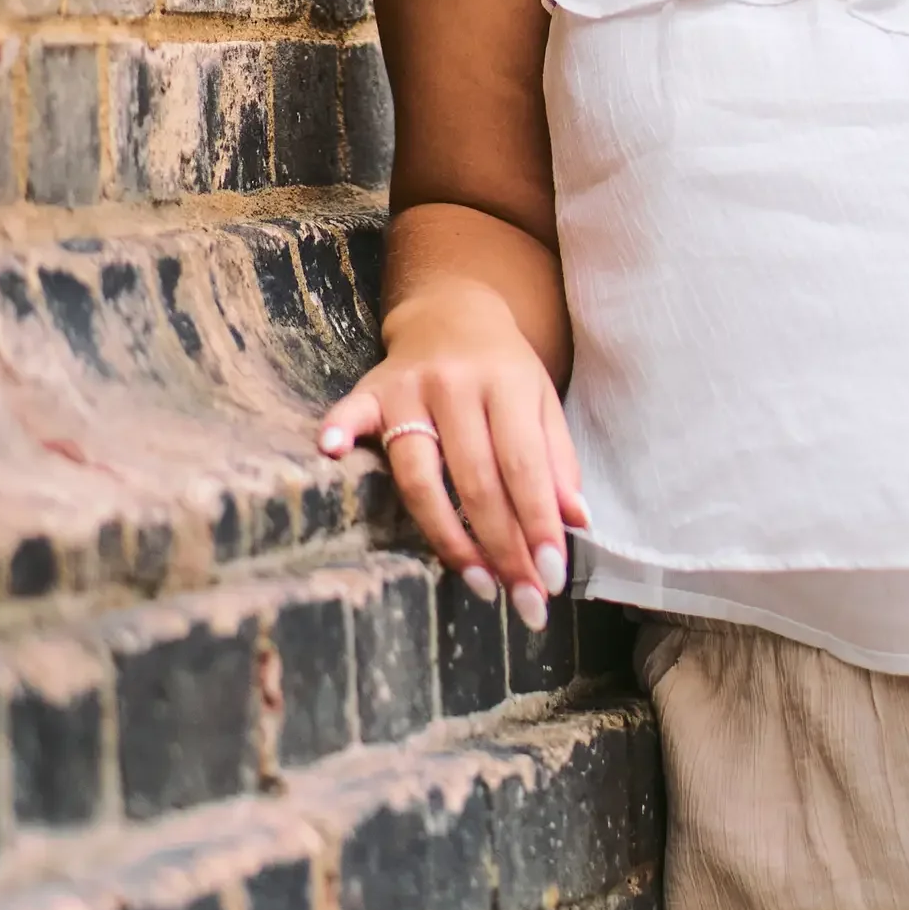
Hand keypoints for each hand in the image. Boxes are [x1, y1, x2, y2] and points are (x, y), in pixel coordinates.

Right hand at [318, 286, 587, 632]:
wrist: (451, 307)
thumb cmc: (502, 369)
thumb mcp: (542, 401)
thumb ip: (557, 460)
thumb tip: (576, 523)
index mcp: (507, 384)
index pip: (524, 465)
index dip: (537, 525)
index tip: (550, 578)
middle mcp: (457, 385)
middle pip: (476, 479)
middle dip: (502, 547)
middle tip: (524, 602)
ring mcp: (409, 388)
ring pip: (420, 472)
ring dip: (447, 535)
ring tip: (476, 581)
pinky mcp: (370, 390)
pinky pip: (352, 413)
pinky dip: (341, 430)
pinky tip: (333, 454)